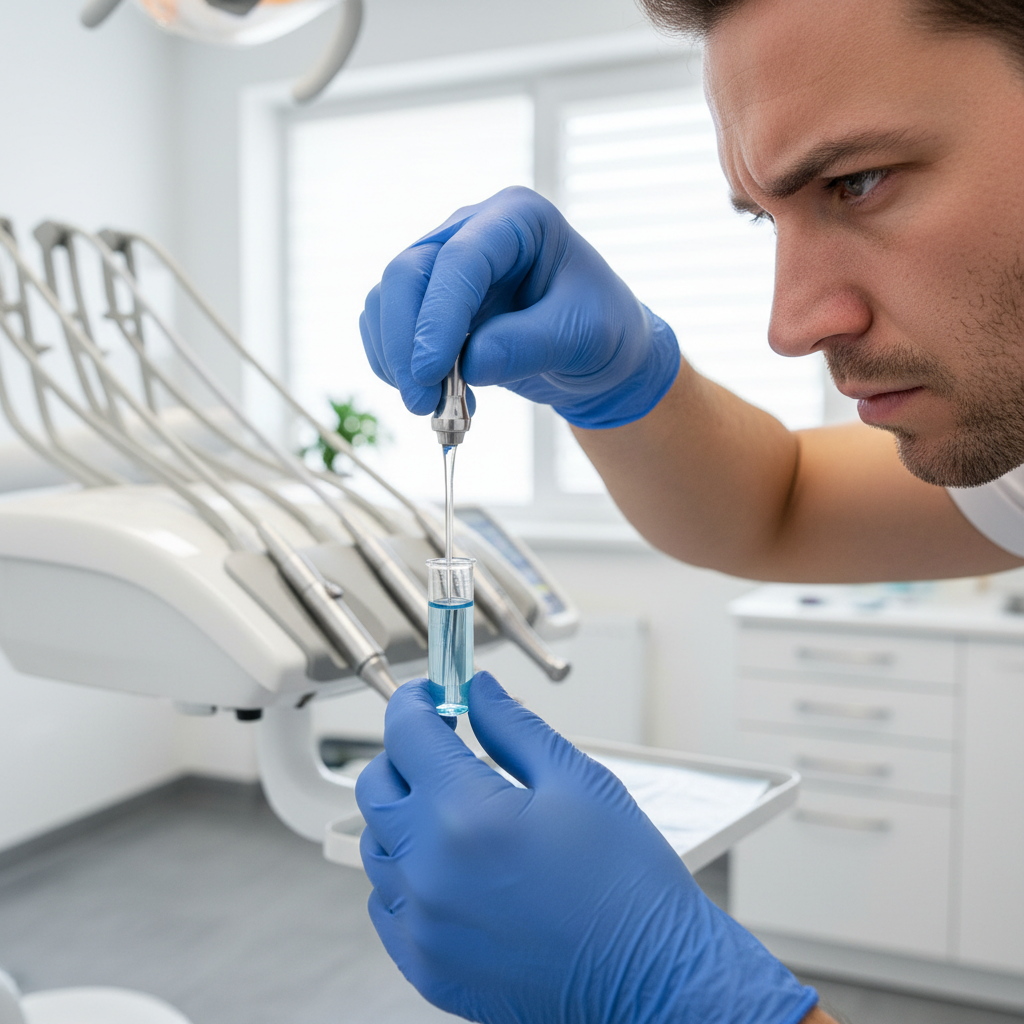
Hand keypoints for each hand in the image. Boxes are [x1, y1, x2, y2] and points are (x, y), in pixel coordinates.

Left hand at [355, 673, 817, 1023]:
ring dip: (401, 813)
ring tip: (450, 805)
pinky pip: (386, 904)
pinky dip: (402, 873)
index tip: (431, 693)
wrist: (652, 979)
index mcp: (465, 816)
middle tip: (442, 744)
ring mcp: (423, 926)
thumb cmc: (627, 882)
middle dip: (403, 753)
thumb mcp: (578, 780)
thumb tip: (478, 690)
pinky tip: (446, 862)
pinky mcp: (426, 967)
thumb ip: (513, 726)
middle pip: (375, 788)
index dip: (415, 701)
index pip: (407, 735)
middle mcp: (429, 872)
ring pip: (376, 845)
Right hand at [359, 187, 680, 428]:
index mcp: (518, 219)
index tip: (430, 372)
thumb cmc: (603, 332)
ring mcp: (443, 265)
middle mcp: (471, 231)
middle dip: (406, 343)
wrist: (598, 356)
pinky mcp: (428, 302)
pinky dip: (394, 365)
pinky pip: (387, 326)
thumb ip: (529, 346)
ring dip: (396, 359)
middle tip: (421, 402)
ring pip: (388, 300)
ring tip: (437, 407)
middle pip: (408, 273)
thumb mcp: (582, 338)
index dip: (439, 316)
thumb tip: (469, 365)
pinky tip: (433, 396)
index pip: (461, 259)